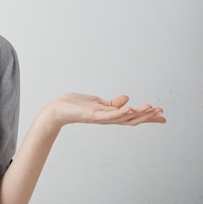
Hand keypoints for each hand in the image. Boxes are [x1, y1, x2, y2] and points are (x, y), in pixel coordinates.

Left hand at [44, 93, 165, 128]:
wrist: (56, 111)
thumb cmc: (74, 106)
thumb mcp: (96, 102)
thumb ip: (112, 103)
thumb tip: (127, 98)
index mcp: (109, 115)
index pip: (132, 117)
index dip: (147, 116)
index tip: (162, 115)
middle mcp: (106, 118)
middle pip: (131, 119)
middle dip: (147, 116)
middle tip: (162, 114)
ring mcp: (99, 117)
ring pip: (122, 117)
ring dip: (137, 113)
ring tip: (151, 108)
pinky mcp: (91, 115)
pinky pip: (108, 114)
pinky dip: (119, 112)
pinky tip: (129, 108)